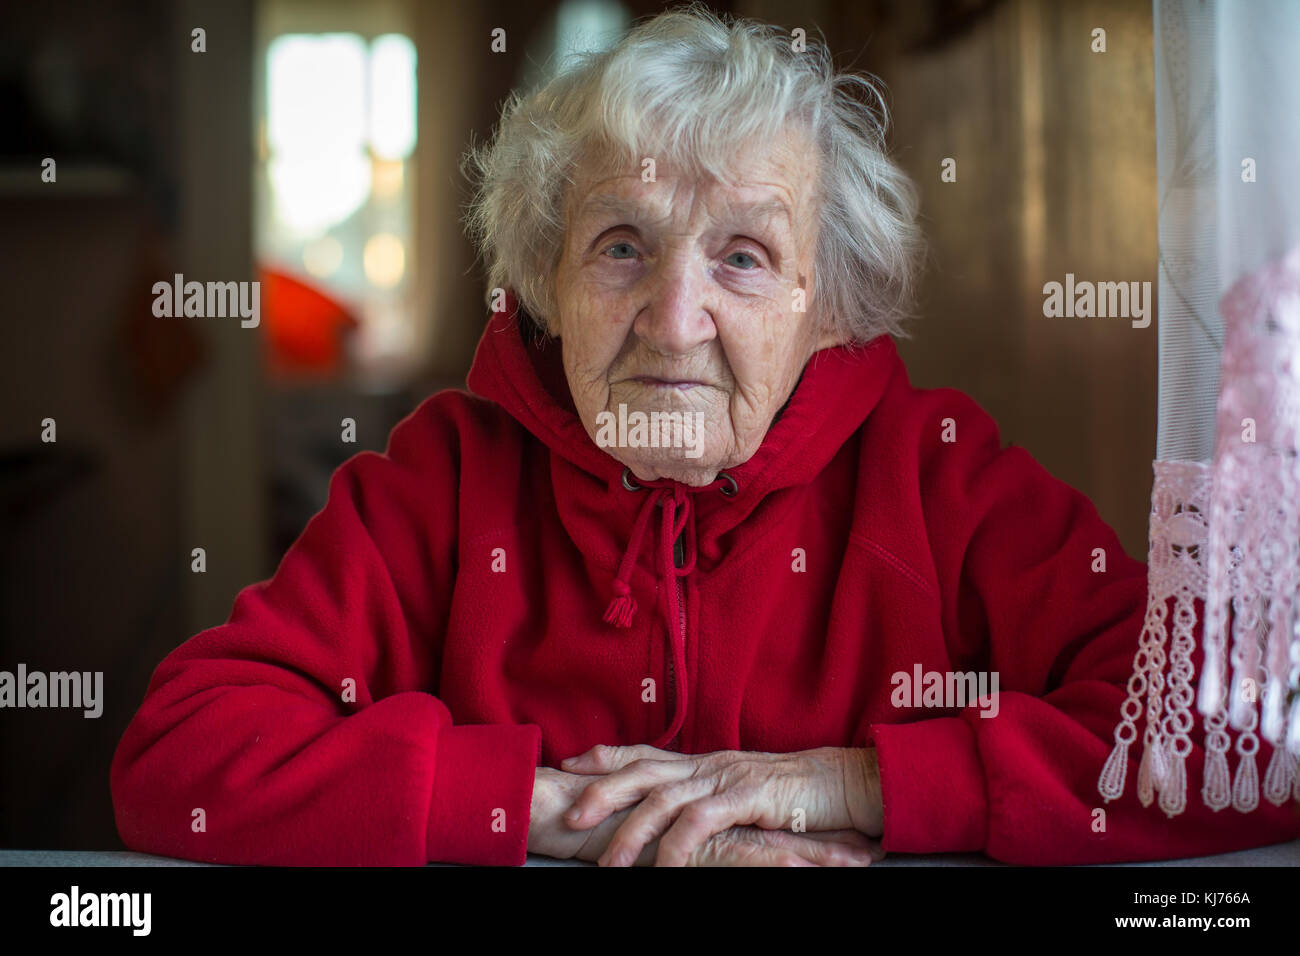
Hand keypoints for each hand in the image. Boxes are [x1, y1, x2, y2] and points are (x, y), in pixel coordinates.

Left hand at [559, 744, 883, 865]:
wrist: (845, 782)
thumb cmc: (796, 793)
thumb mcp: (742, 791)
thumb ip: (709, 797)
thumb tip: (677, 810)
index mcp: (703, 762)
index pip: (644, 754)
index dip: (606, 757)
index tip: (569, 766)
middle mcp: (708, 764)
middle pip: (642, 771)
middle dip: (601, 793)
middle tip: (568, 817)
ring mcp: (726, 778)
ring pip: (664, 799)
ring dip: (631, 832)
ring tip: (609, 864)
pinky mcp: (748, 798)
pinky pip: (701, 822)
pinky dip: (677, 845)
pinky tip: (663, 867)